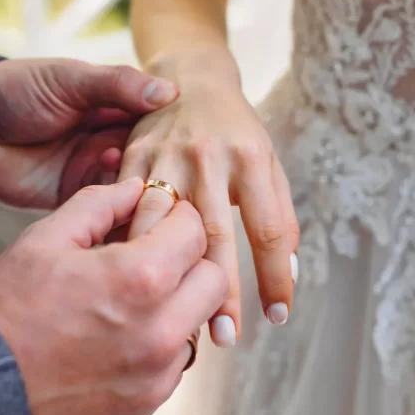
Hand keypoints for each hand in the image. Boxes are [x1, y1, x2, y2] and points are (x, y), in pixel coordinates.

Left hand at [0, 59, 178, 208]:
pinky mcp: (77, 197)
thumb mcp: (69, 79)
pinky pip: (108, 210)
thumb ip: (116, 85)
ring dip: (148, 195)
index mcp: (116, 106)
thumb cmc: (15, 90)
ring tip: (163, 202)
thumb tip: (169, 92)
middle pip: (153, 159)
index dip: (180, 134)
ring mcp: (95, 170)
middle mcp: (112, 140)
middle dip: (168, 171)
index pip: (160, 122)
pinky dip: (122, 213)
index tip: (203, 147)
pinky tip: (135, 215)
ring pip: (135, 187)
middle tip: (189, 185)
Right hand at [0, 178, 226, 414]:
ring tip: (131, 300)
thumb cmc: (3, 316)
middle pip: (213, 278)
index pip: (194, 231)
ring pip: (197, 322)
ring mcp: (157, 373)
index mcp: (139, 278)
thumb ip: (98, 205)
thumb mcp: (44, 241)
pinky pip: (176, 363)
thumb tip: (132, 188)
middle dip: (189, 260)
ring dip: (177, 303)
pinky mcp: (148, 405)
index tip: (159, 220)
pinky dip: (160, 344)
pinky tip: (120, 336)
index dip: (176, 217)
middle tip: (154, 257)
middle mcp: (161, 330)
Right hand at [119, 68, 299, 347]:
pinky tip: (128, 278)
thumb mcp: (268, 161)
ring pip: (161, 223)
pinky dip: (127, 244)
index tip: (277, 316)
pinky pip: (126, 206)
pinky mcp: (132, 156)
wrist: (190, 77)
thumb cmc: (236, 130)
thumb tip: (289, 274)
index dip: (275, 277)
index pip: (268, 229)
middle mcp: (209, 156)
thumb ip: (279, 214)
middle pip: (215, 234)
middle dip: (219, 290)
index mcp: (251, 157)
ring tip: (170, 318)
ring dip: (165, 274)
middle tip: (224, 336)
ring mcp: (165, 155)